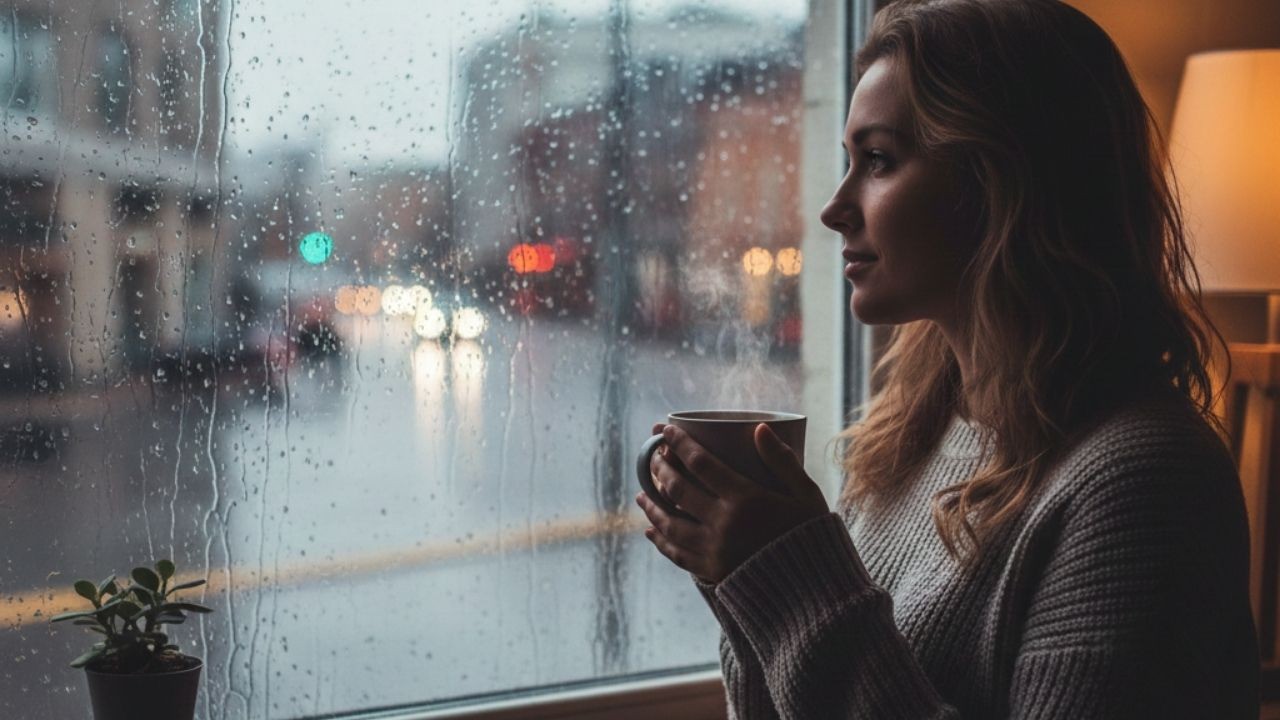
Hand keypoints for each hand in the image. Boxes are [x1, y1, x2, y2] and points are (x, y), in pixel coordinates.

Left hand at [636, 422, 830, 583]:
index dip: (680, 444)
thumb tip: (760, 428)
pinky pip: (676, 553)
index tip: (666, 430)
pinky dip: (660, 540)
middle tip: (652, 457)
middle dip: (660, 469)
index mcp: (746, 499)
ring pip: (669, 523)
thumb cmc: (812, 536)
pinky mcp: (712, 571)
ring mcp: (714, 549)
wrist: (814, 591)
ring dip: (652, 506)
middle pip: (678, 489)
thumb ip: (782, 461)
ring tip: (642, 494)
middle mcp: (724, 523)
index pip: (702, 463)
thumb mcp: (806, 495)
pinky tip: (651, 530)